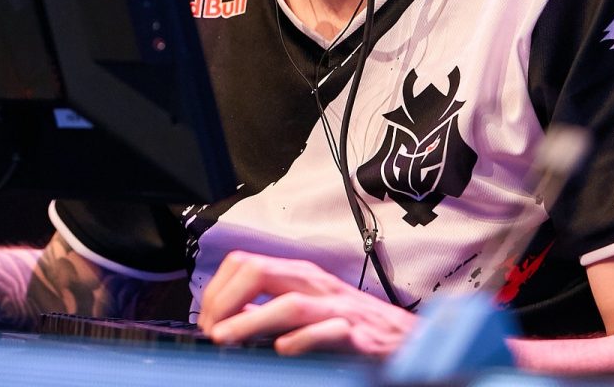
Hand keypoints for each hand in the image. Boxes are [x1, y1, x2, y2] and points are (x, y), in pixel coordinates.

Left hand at [196, 251, 417, 356]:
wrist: (406, 339)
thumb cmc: (353, 324)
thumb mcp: (306, 309)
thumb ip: (270, 310)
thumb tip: (226, 321)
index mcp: (299, 276)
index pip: (245, 263)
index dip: (218, 289)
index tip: (207, 319)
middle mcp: (315, 285)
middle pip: (259, 273)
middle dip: (226, 301)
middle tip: (212, 331)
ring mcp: (338, 308)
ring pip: (289, 304)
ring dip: (252, 320)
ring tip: (226, 338)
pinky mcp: (359, 335)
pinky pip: (329, 332)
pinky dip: (303, 340)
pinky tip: (283, 349)